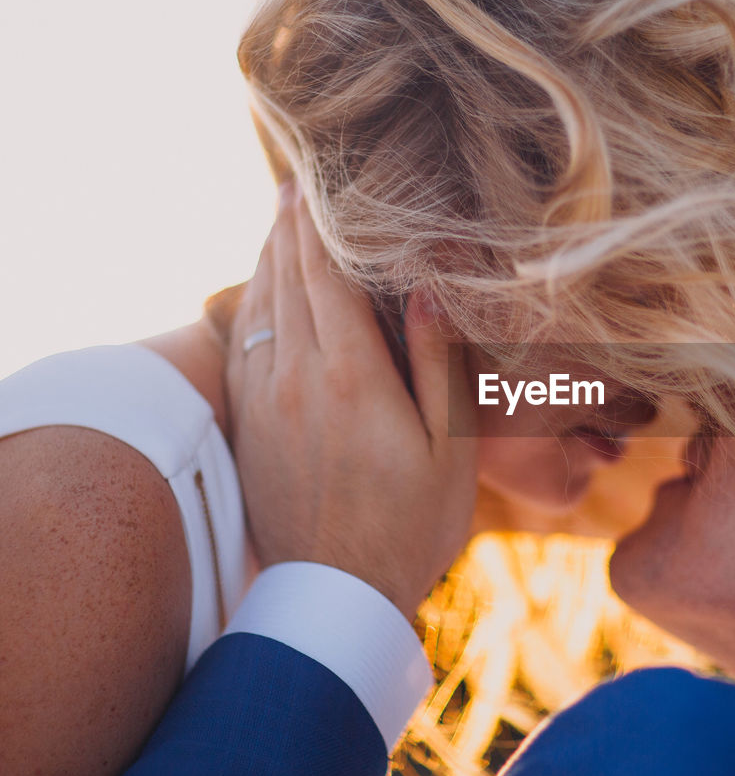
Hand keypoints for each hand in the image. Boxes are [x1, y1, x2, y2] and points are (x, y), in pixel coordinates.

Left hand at [228, 184, 476, 618]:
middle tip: (296, 183)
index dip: (320, 223)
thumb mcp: (450, 448)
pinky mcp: (250, 427)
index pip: (326, 275)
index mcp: (352, 377)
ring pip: (258, 307)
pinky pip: (242, 344)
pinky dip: (252, 303)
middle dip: (290, 227)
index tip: (319, 180)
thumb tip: (432, 285)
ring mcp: (265, 403)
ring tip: (279, 222)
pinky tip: (261, 291)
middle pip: (284, 279)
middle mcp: (296, 379)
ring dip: (268, 258)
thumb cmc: (413, 524)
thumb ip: (439, 361)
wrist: (339, 595)